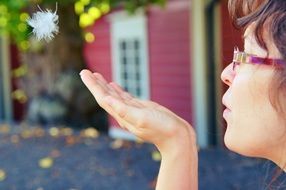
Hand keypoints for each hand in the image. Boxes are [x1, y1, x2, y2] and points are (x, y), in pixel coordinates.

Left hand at [80, 70, 195, 151]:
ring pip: (115, 96)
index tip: (83, 73)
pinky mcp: (141, 108)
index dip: (93, 86)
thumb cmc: (162, 129)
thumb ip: (124, 110)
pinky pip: (125, 97)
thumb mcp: (142, 118)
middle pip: (106, 96)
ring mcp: (132, 110)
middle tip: (85, 71)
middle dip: (95, 84)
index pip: (103, 98)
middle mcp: (124, 113)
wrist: (176, 137)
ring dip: (105, 86)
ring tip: (96, 75)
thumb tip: (106, 100)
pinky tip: (113, 85)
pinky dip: (117, 90)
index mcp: (122, 115)